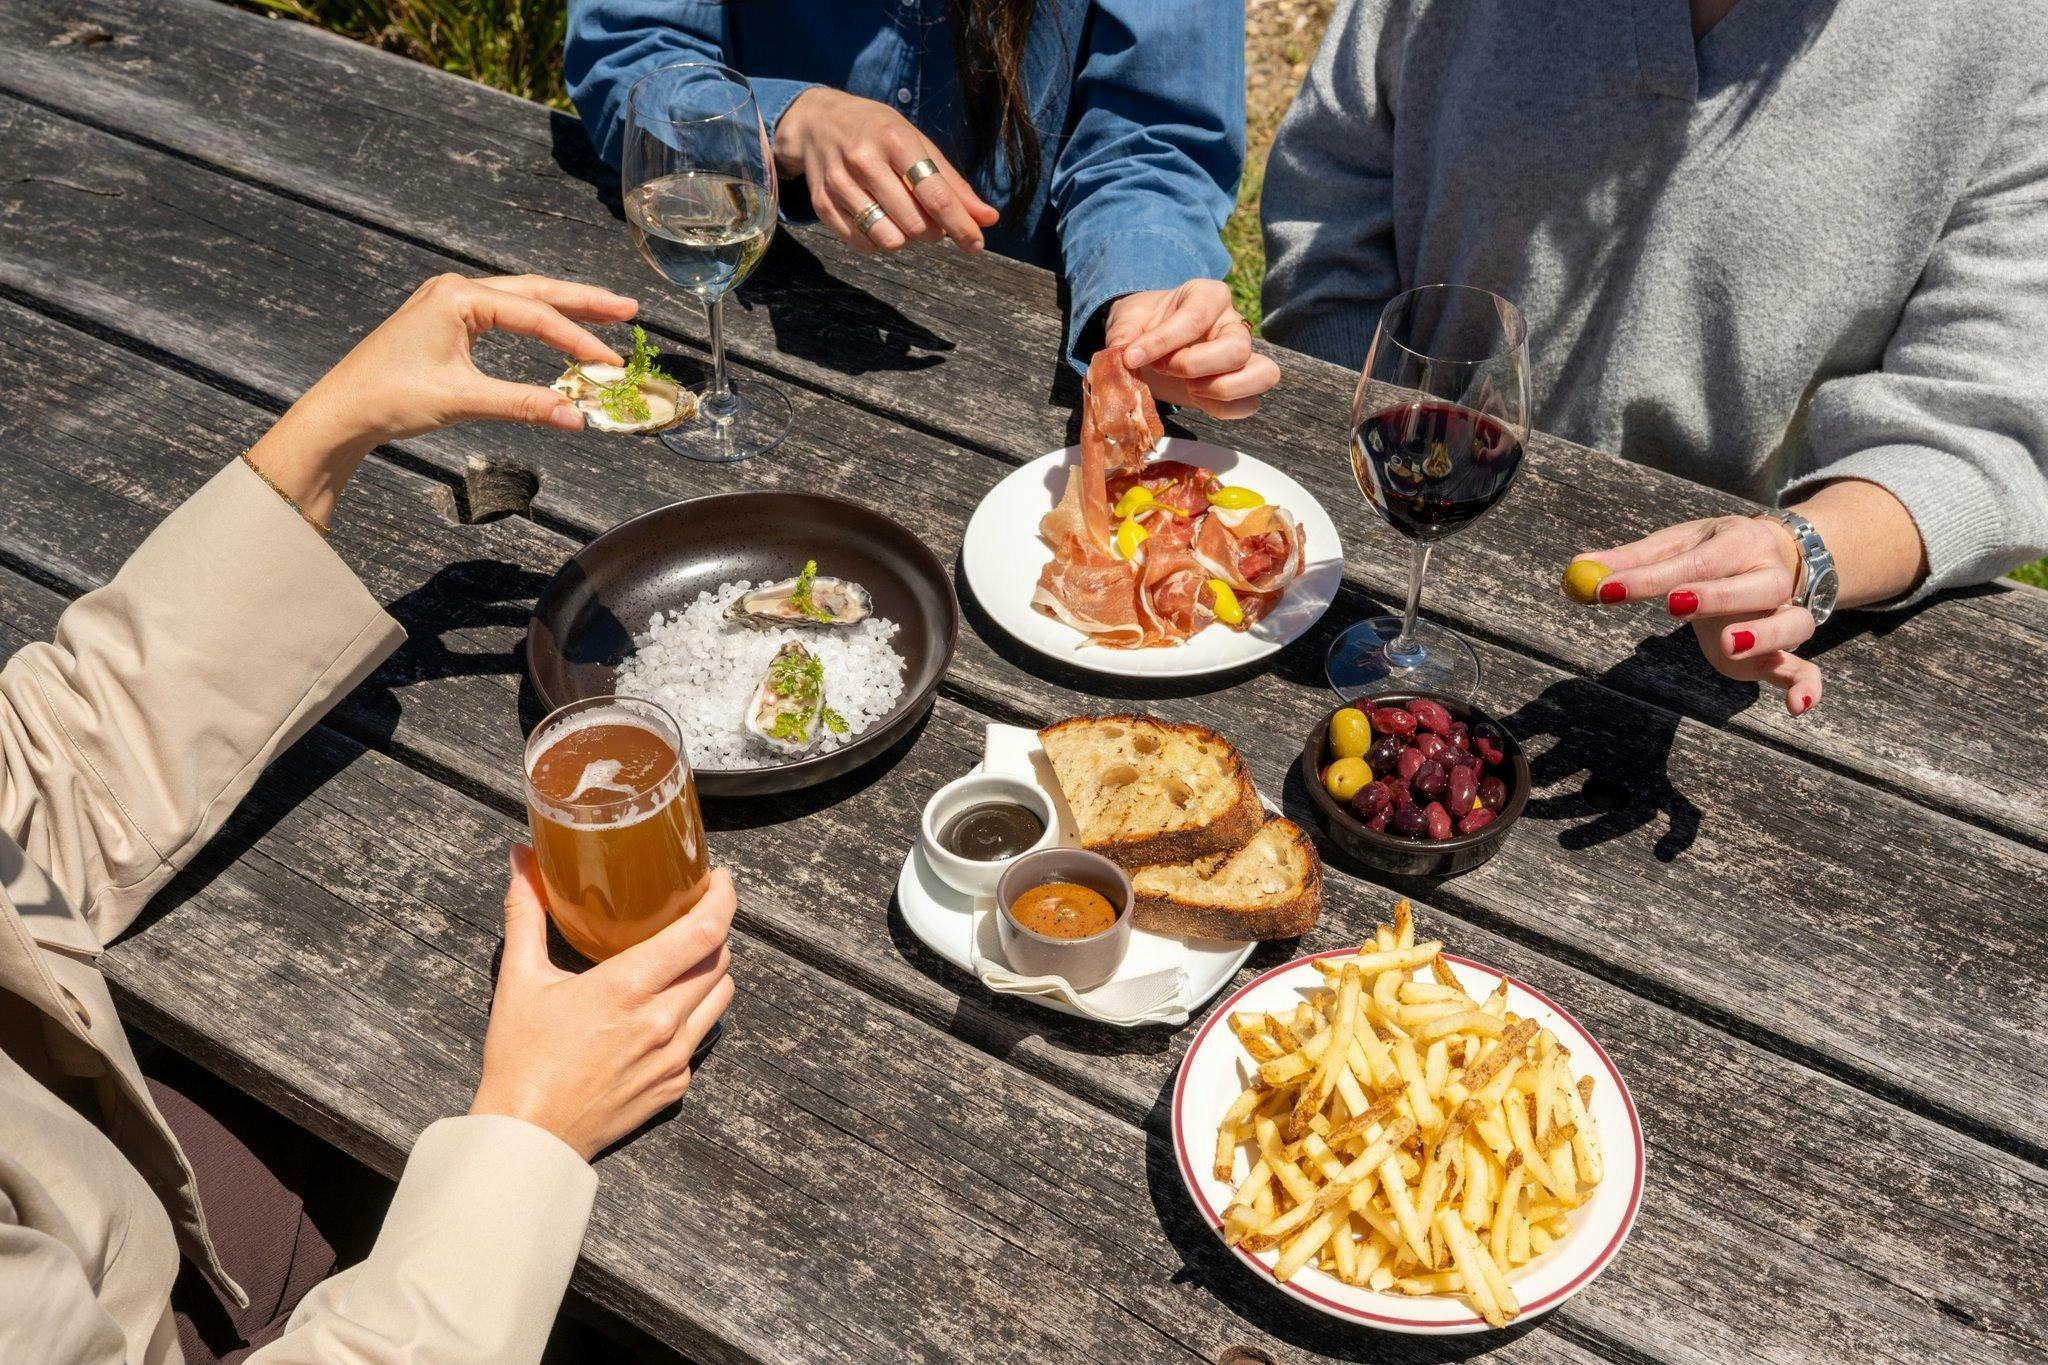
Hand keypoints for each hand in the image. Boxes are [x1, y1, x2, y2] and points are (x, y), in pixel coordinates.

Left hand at [248, 274, 637, 525]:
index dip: (578, 340)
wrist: (342, 411)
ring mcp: (448, 303)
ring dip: (562, 308)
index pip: (535, 315)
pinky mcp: (444, 322)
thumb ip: (524, 404)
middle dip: (583, 301)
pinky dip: (535, 322)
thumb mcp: (463, 400)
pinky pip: (502, 314)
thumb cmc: (390, 398)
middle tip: (628, 308)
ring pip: (520, 299)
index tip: (610, 363)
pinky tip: (554, 328)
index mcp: (459, 297)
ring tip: (604, 313)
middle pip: (534, 291)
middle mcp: (455, 290)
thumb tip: (576, 416)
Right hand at [469, 847, 735, 1160]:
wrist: (528, 1137)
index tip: (719, 877)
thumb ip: (526, 912)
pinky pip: (704, 1035)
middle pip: (720, 958)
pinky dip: (695, 1012)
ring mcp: (675, 1057)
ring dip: (710, 969)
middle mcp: (662, 1021)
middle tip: (692, 913)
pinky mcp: (676, 1084)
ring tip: (684, 957)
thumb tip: (520, 858)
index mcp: (628, 987)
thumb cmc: (521, 1059)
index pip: (705, 930)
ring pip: (721, 995)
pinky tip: (666, 1007)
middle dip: (713, 929)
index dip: (723, 897)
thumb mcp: (520, 979)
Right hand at [773, 87, 998, 252]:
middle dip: (932, 232)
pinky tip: (879, 222)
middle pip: (914, 223)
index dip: (960, 225)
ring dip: (905, 239)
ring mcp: (839, 183)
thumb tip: (987, 219)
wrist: (817, 121)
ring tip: (903, 220)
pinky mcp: (822, 203)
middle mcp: (864, 159)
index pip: (935, 194)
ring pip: (887, 238)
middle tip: (930, 220)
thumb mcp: (918, 143)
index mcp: (895, 138)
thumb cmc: (878, 132)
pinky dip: (878, 242)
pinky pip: (861, 244)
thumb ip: (953, 184)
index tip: (976, 244)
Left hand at [1108, 281, 1280, 419]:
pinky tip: (1195, 398)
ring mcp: (1243, 356)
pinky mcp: (1240, 385)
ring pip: (1263, 375)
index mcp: (1208, 296)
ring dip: (1220, 390)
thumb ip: (1123, 334)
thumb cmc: (1144, 325)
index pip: (1196, 317)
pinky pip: (1250, 404)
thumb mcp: (1128, 320)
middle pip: (1238, 349)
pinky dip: (1222, 409)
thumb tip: (1121, 356)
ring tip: (1188, 388)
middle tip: (1162, 369)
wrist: (1149, 343)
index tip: (1130, 357)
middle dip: (1194, 366)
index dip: (1163, 341)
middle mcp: (1233, 324)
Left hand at [1568, 515, 1821, 714]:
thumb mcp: (1675, 546)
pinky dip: (1808, 687)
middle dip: (1717, 596)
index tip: (1607, 589)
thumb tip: (1577, 569)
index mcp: (1738, 543)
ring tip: (1728, 646)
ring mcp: (1782, 615)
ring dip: (1765, 636)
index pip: (1696, 560)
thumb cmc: (1713, 552)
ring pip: (1793, 623)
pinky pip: (1805, 669)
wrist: (1773, 555)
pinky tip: (1796, 707)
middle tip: (1674, 605)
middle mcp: (1770, 576)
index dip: (1650, 577)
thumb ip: (1630, 562)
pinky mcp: (1783, 652)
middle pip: (1758, 586)